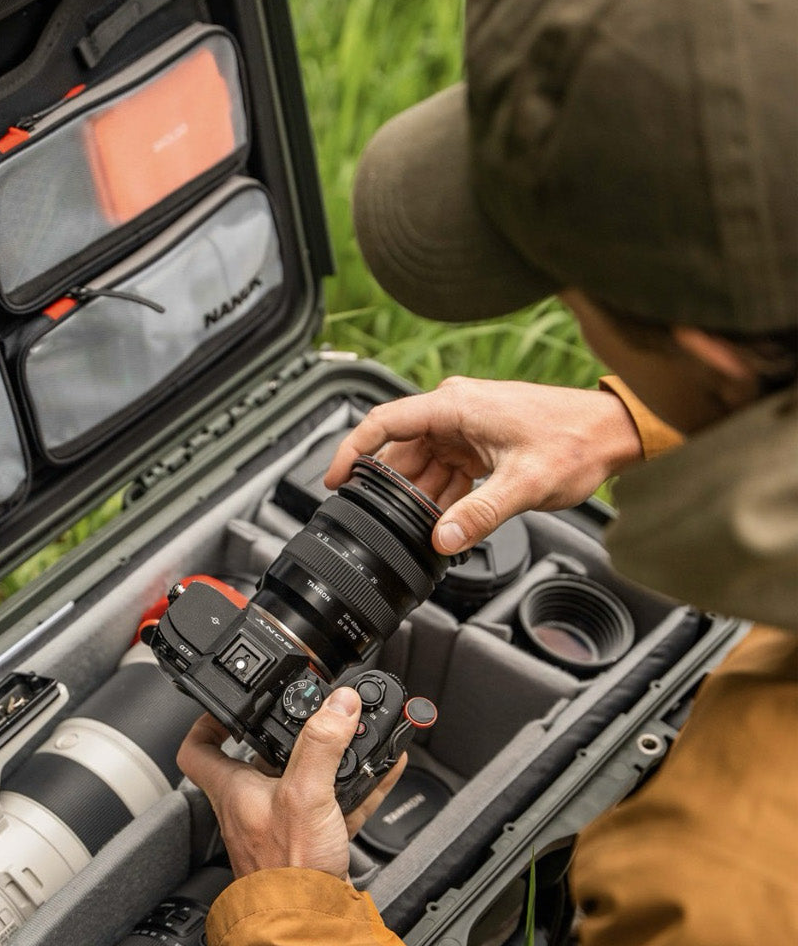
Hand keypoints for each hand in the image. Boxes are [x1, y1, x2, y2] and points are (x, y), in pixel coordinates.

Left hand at [177, 687, 405, 880]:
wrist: (309, 922)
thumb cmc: (287, 870)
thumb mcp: (305, 794)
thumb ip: (321, 745)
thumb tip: (338, 704)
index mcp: (234, 790)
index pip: (198, 749)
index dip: (208, 722)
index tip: (231, 706)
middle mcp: (252, 806)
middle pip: (260, 759)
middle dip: (291, 734)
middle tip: (314, 715)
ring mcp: (281, 824)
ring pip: (303, 780)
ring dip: (330, 758)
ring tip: (356, 735)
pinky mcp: (310, 842)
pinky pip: (334, 803)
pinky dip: (358, 784)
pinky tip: (384, 769)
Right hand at [324, 378, 644, 553]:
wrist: (612, 431)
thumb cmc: (575, 440)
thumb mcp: (524, 484)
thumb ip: (479, 514)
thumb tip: (443, 539)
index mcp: (456, 406)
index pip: (384, 422)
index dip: (352, 450)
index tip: (334, 479)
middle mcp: (456, 410)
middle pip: (401, 449)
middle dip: (391, 488)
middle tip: (381, 522)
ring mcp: (468, 426)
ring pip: (423, 463)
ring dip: (419, 496)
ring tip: (418, 527)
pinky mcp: (480, 442)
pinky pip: (446, 469)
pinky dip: (442, 495)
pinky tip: (444, 521)